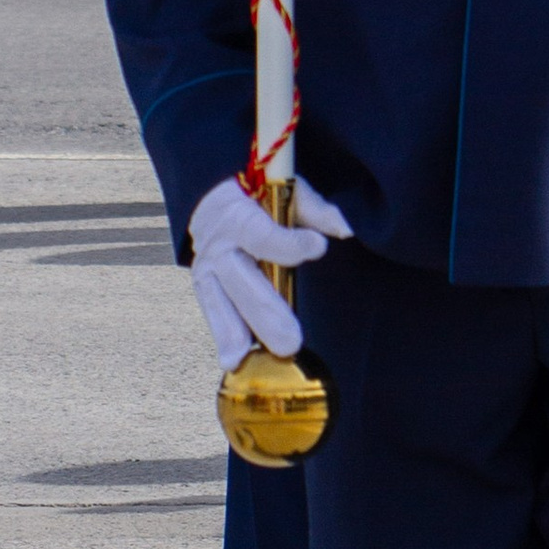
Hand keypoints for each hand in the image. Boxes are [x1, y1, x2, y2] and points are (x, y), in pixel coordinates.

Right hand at [187, 172, 351, 372]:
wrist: (210, 190)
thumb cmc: (259, 189)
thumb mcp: (286, 188)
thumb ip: (314, 209)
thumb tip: (344, 226)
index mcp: (239, 216)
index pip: (263, 236)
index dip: (289, 244)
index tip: (317, 247)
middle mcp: (218, 245)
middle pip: (242, 282)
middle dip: (266, 312)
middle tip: (291, 342)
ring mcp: (208, 267)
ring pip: (221, 301)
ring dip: (236, 332)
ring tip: (248, 358)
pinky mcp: (204, 283)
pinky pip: (213, 310)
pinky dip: (222, 336)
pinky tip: (232, 361)